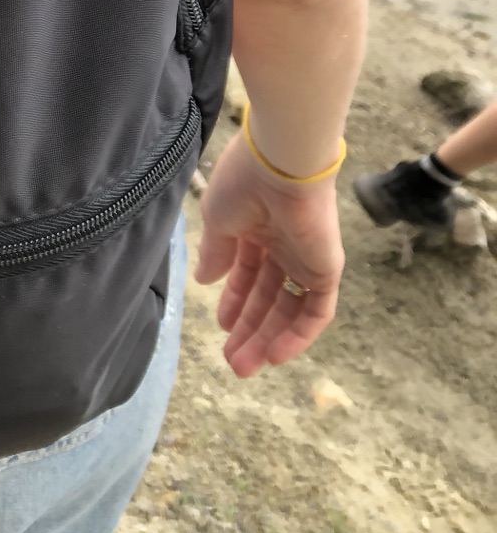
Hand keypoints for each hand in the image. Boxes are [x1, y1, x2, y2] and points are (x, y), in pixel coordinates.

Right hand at [193, 135, 343, 377]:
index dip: (235, 300)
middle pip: (267, 297)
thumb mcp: (217, 220)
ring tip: (244, 366)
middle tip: (232, 361)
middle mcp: (283, 245)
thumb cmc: (242, 185)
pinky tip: (275, 355)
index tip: (221, 324)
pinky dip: (298, 335)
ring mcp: (306, 259)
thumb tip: (205, 278)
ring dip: (268, 338)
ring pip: (289, 309)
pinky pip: (316, 311)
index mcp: (256, 227)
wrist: (280, 166)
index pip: (247, 272)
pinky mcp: (326, 270)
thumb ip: (214, 252)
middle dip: (249, 329)